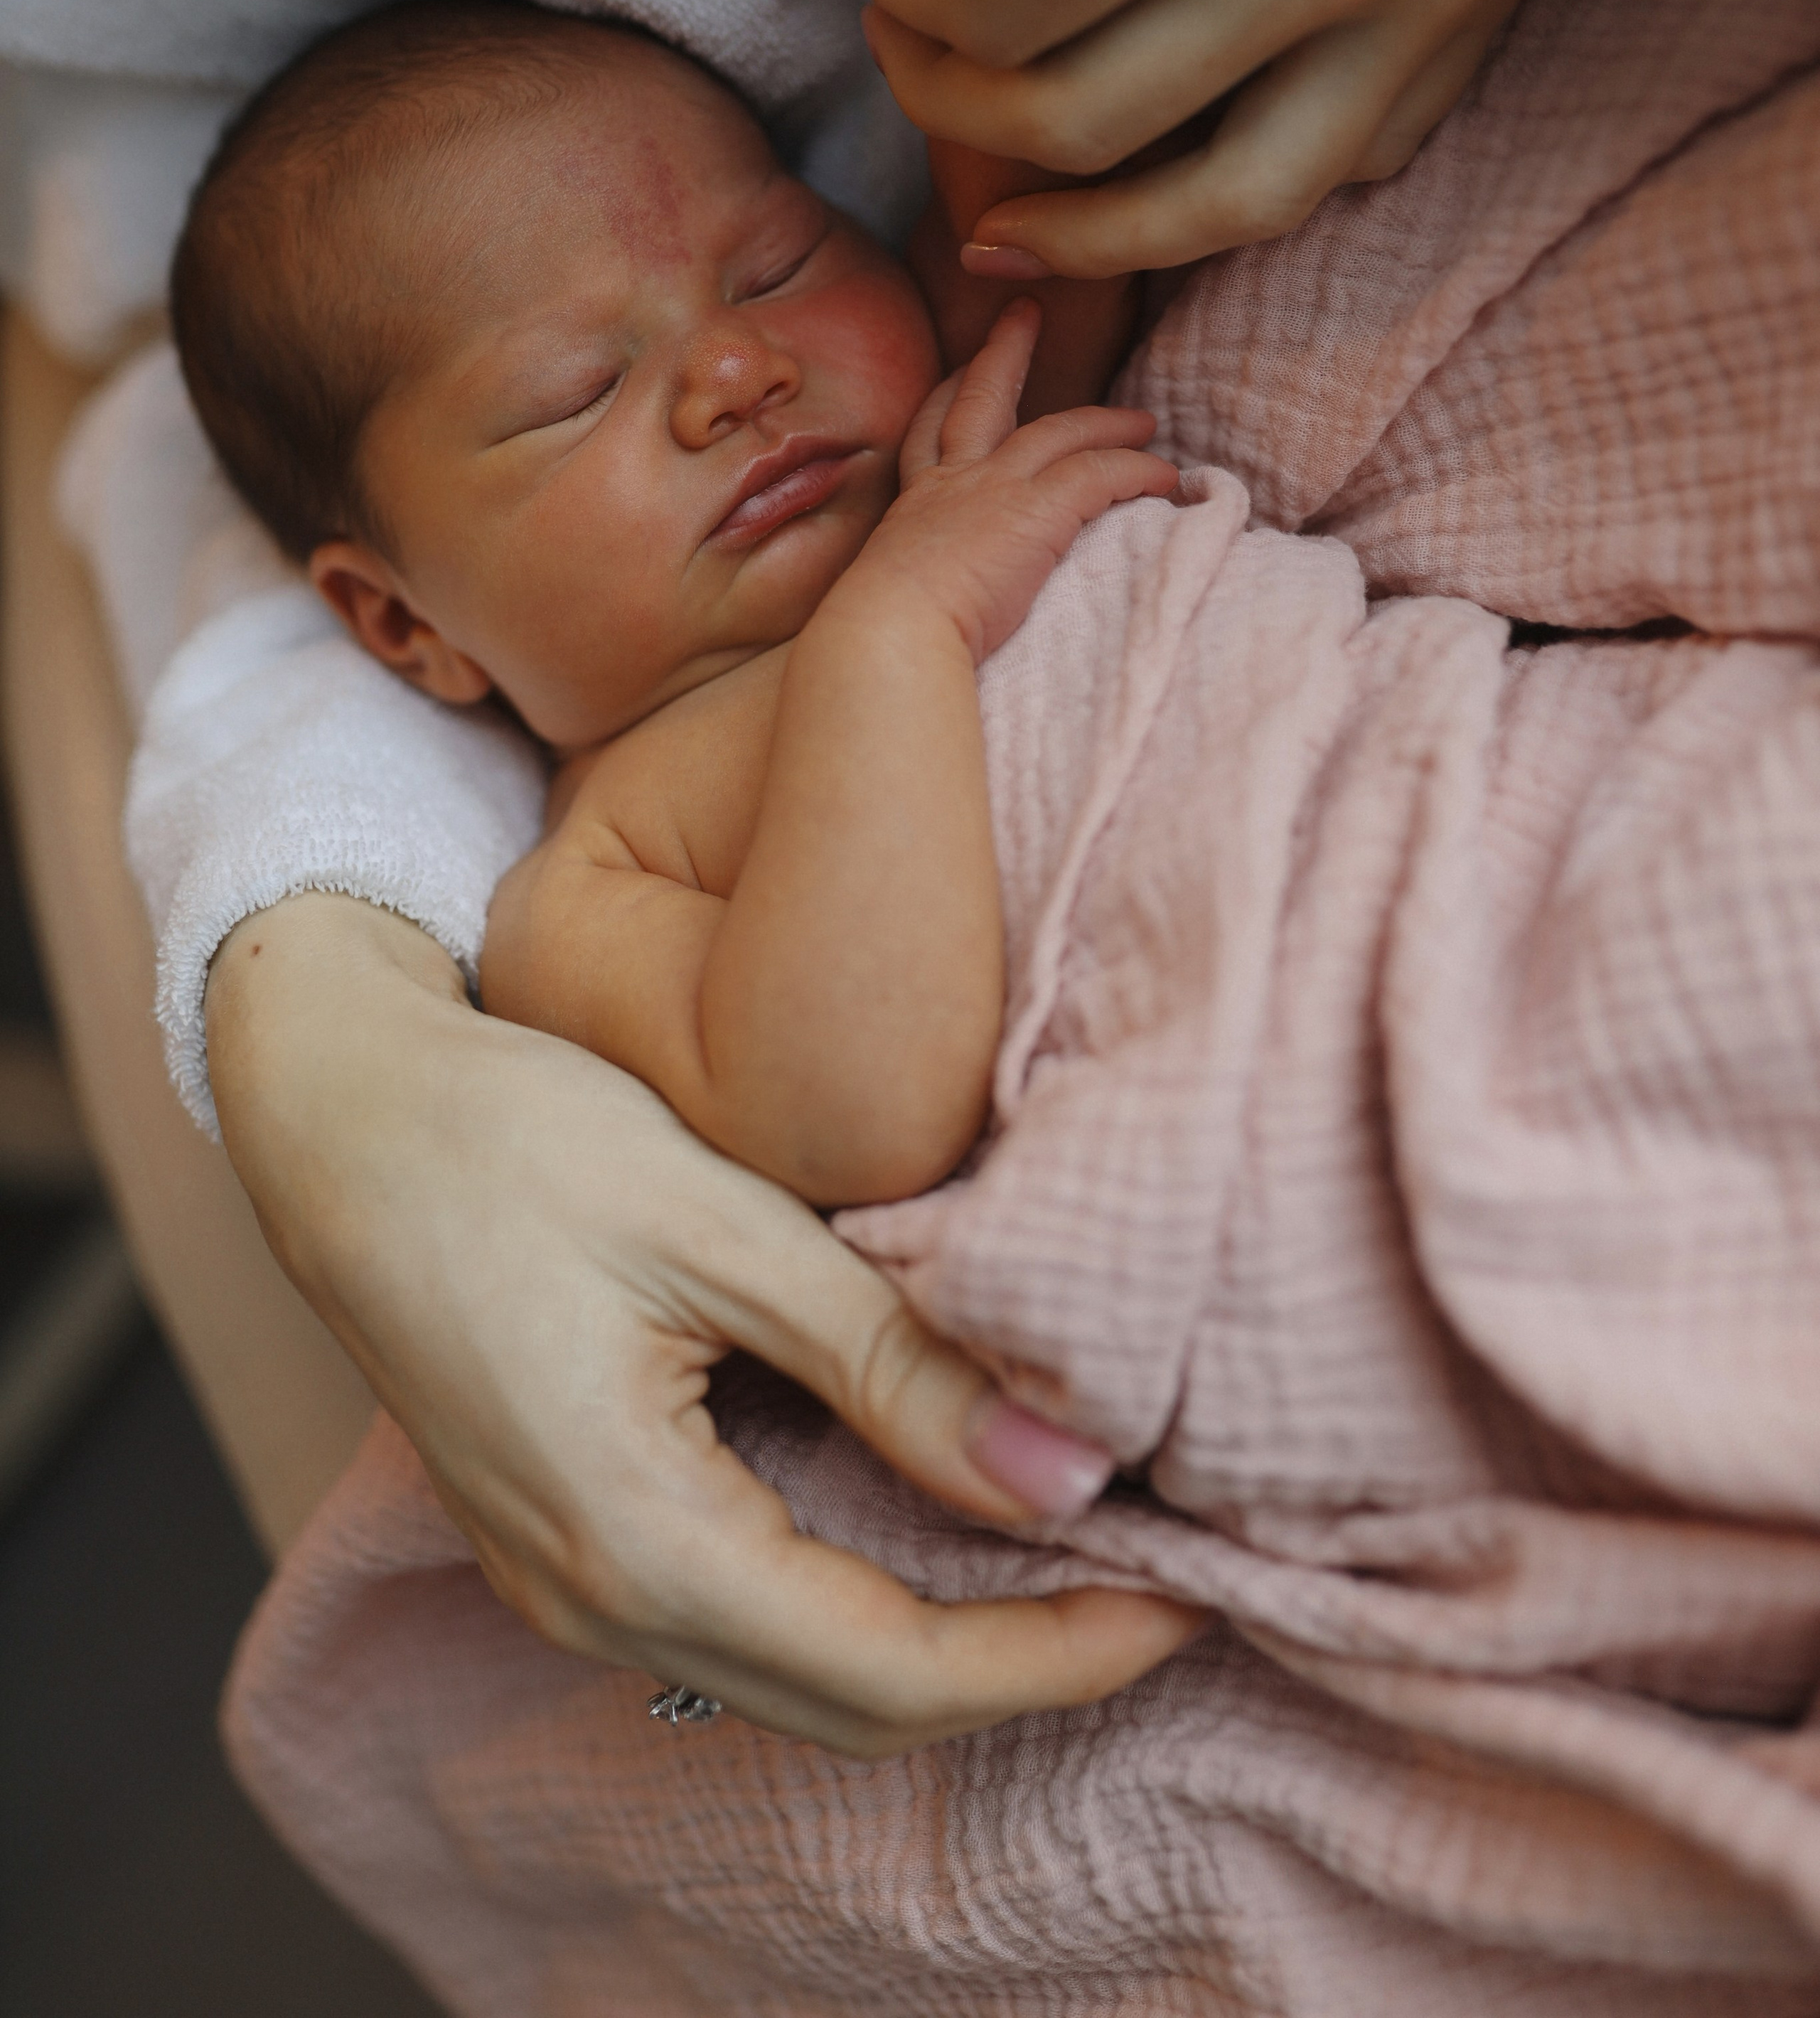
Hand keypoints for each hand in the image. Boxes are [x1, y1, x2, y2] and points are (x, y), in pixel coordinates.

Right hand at [207, 892, 1201, 1754]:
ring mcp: (566, 1581)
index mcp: (634, 1539)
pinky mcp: (564, 1535)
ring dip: (948, 1639)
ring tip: (1081, 1560)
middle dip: (1025, 1665)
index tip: (1191, 1598)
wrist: (336, 1112)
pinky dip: (862, 1598)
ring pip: (799, 1673)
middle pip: (855, 1702)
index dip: (1057, 1652)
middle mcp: (592, 1599)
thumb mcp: (718, 1227)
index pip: (896, 1667)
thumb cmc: (511, 1142)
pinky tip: (936, 1523)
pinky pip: (742, 1619)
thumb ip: (889, 1362)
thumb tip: (1067, 1472)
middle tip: (1172, 1585)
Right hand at [845, 298, 1176, 662]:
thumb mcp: (890, 592)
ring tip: (1144, 421)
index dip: (945, 396)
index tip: (960, 370)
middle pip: (981, 398)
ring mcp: (994, 489)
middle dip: (1004, 352)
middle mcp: (952, 482)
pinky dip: (1138, 470)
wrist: (889, 633)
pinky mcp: (1038, 510)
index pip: (930, 433)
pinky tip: (1166, 477)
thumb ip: (915, 582)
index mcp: (915, 503)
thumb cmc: (883, 633)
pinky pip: (1102, 474)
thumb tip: (922, 610)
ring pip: (1059, 430)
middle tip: (1024, 314)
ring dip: (1106, 422)